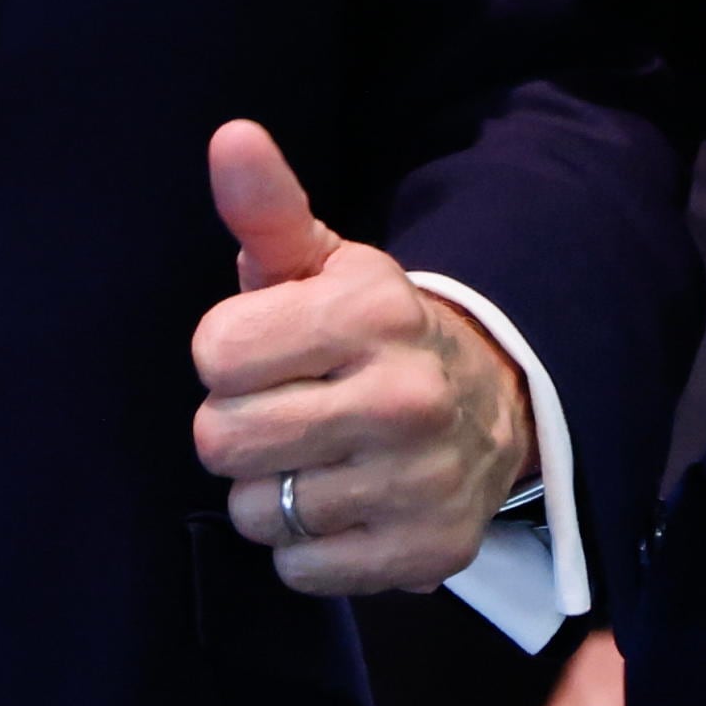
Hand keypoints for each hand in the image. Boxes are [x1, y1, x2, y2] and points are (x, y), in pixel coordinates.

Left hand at [189, 117, 532, 592]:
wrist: (489, 403)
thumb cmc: (368, 332)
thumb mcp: (321, 263)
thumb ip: (266, 207)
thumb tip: (230, 136)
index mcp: (372, 312)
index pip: (216, 352)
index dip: (227, 354)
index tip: (266, 350)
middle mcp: (405, 397)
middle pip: (224, 440)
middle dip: (236, 429)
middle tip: (283, 411)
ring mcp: (421, 482)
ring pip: (258, 512)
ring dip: (270, 492)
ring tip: (316, 459)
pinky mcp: (428, 554)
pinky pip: (299, 569)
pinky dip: (307, 547)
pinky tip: (344, 504)